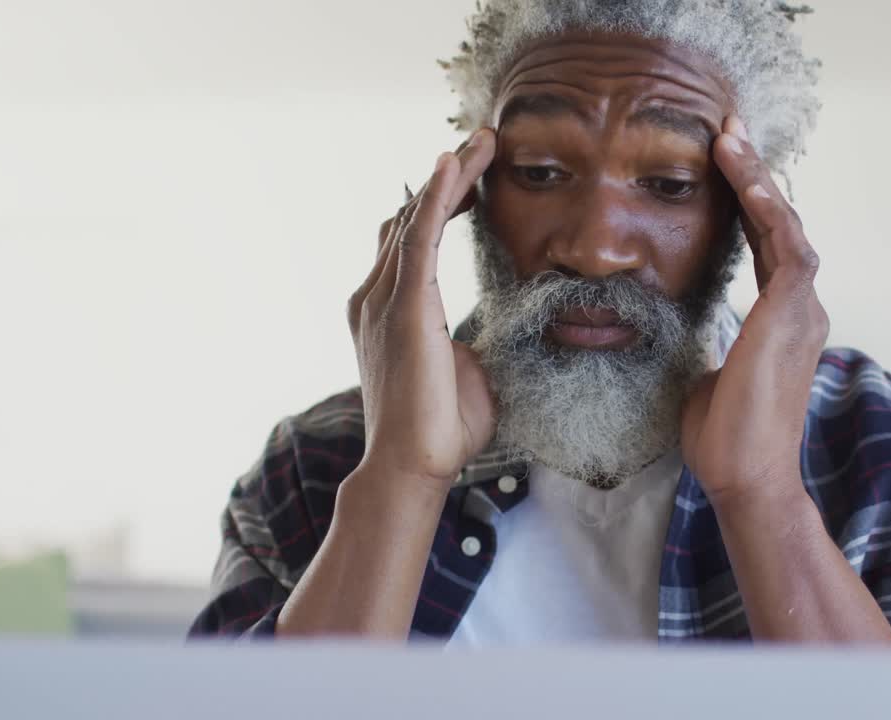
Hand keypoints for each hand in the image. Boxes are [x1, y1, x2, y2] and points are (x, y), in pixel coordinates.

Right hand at [347, 129, 497, 492]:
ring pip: (415, 218)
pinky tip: (454, 165)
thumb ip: (480, 339)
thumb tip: (514, 328)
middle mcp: (376, 296)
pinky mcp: (404, 307)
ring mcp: (384, 299)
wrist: (413, 466)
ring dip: (449, 176)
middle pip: (410, 218)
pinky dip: (436, 197)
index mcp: (389, 310)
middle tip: (481, 144)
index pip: (412, 240)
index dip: (439, 204)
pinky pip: (419, 238)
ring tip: (481, 141)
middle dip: (447, 180)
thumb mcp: (469, 370)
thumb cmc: (441, 429)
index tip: (472, 179)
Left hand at [680, 115, 828, 507]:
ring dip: (758, 181)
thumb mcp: (705, 373)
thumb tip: (678, 327)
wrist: (745, 477)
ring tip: (729, 140)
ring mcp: (803, 309)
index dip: (745, 204)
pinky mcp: (795, 314)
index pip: (764, 245)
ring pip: (785, 225)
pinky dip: (767, 209)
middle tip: (726, 133)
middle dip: (752, 176)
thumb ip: (705, 342)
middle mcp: (801, 307)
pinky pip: (786, 244)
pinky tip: (744, 178)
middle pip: (778, 224)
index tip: (720, 166)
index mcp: (781, 319)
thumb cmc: (723, 437)